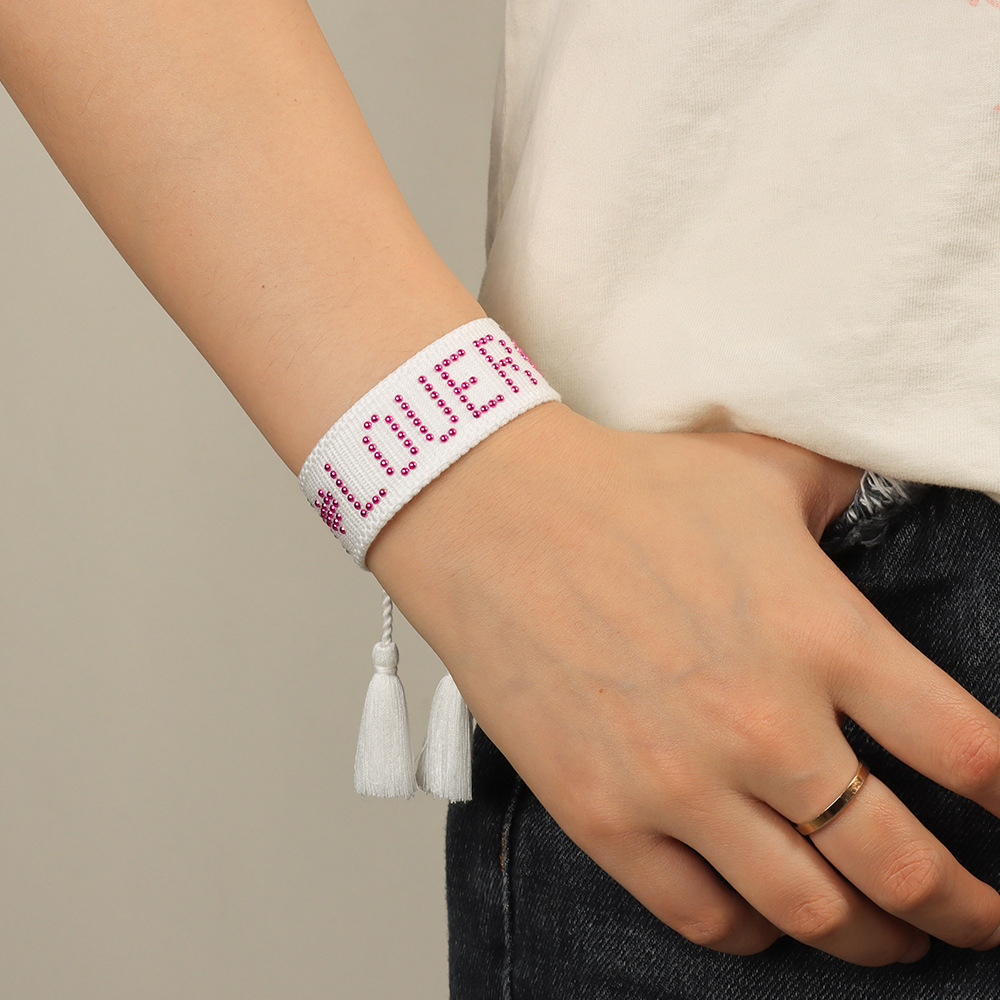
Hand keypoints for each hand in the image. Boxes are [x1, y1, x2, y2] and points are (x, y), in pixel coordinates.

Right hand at [367, 402, 999, 964]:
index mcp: (823, 635)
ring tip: (890, 936)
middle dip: (968, 910)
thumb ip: (844, 494)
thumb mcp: (760, 471)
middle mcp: (764, 724)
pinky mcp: (604, 813)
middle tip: (982, 919)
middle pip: (907, 867)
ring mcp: (680, 781)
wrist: (491, 512)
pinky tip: (766, 918)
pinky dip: (754, 935)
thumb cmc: (624, 486)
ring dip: (871, 940)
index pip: (971, 753)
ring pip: (813, 911)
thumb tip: (882, 496)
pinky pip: (702, 917)